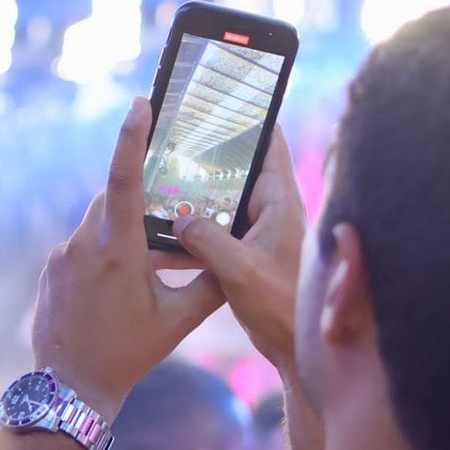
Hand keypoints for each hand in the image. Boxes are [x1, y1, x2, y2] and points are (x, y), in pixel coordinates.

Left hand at [32, 97, 225, 419]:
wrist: (71, 389)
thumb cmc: (128, 354)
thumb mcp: (179, 320)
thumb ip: (210, 284)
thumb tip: (233, 256)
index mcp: (117, 250)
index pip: (125, 179)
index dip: (132, 137)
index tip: (140, 103)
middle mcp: (83, 245)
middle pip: (114, 200)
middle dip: (141, 204)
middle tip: (167, 220)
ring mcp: (61, 257)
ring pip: (98, 224)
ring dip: (123, 235)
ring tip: (144, 270)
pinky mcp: (51, 271)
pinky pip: (81, 247)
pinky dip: (103, 255)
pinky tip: (117, 290)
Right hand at [174, 128, 306, 372]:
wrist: (294, 349)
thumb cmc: (280, 307)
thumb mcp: (239, 270)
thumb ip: (206, 240)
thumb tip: (179, 219)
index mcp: (279, 203)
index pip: (270, 144)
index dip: (249, 119)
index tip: (222, 100)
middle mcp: (271, 211)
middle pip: (238, 170)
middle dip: (206, 159)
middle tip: (172, 142)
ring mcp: (258, 234)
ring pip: (220, 204)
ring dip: (192, 200)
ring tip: (155, 186)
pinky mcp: (246, 256)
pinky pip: (214, 234)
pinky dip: (190, 235)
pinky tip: (158, 238)